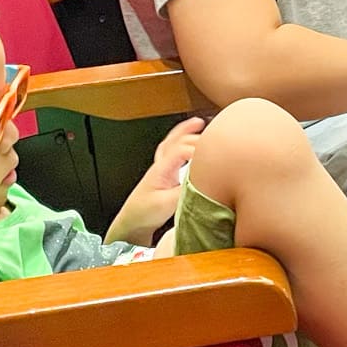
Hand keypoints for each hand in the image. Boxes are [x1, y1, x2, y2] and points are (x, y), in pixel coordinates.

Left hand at [109, 116, 203, 242]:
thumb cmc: (143, 214)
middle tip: (214, 130)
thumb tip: (206, 183)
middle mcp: (161, 164)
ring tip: (198, 123)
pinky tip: (188, 145)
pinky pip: (172, 152)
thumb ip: (186, 192)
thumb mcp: (166, 204)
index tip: (216, 155)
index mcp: (162, 168)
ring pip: (172, 143)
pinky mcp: (163, 176)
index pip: (183, 149)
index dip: (199, 148)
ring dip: (185, 131)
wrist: (130, 224)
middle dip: (194, 133)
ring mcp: (160, 169)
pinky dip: (181, 143)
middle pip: (177, 140)